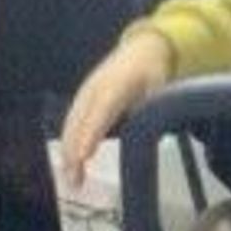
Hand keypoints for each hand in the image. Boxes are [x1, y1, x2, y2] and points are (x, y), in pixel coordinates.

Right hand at [61, 30, 174, 184]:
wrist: (142, 49)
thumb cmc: (153, 71)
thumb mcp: (161, 87)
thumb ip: (154, 108)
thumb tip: (149, 131)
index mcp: (116, 85)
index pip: (101, 113)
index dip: (90, 135)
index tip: (83, 157)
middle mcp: (95, 89)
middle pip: (80, 122)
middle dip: (74, 151)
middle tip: (76, 180)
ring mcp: (85, 93)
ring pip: (71, 125)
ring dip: (68, 152)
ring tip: (72, 180)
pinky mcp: (82, 100)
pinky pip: (71, 123)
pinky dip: (69, 144)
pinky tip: (70, 165)